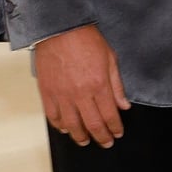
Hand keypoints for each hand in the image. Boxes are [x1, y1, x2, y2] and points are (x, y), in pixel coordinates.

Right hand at [33, 24, 129, 147]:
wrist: (60, 28)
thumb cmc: (85, 39)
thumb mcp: (110, 57)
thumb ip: (117, 84)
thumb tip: (124, 105)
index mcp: (99, 84)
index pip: (109, 115)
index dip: (115, 127)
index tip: (117, 133)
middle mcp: (80, 93)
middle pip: (92, 125)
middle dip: (101, 137)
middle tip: (105, 142)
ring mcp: (62, 95)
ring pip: (72, 126)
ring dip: (80, 137)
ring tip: (85, 141)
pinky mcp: (47, 93)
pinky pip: (53, 117)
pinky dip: (60, 126)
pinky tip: (66, 128)